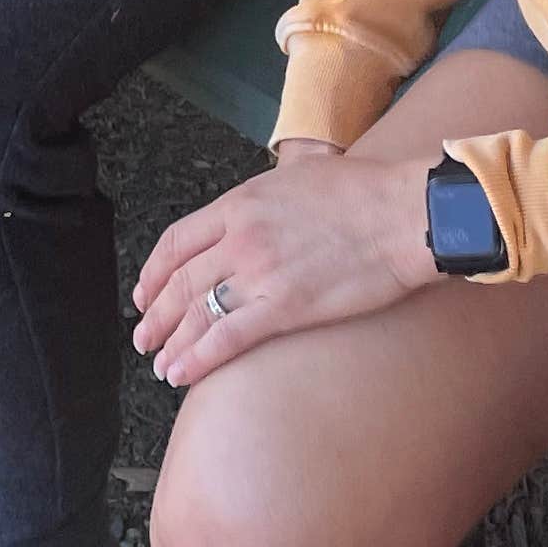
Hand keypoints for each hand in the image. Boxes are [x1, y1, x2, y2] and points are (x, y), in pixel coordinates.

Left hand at [131, 146, 437, 388]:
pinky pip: (226, 339)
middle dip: (155, 315)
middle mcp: (240, 238)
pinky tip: (182, 373)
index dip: (154, 272)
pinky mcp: (284, 308)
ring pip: (196, 314)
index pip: (178, 241)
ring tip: (160, 363)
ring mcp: (259, 274)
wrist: (404, 214)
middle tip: (143, 337)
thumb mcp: (303, 172)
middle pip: (180, 282)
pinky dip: (197, 359)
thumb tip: (265, 203)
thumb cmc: (366, 192)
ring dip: (171, 343)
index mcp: (241, 203)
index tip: (145, 291)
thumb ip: (271, 191)